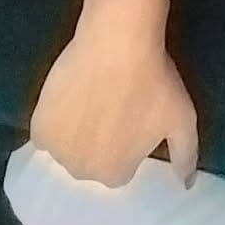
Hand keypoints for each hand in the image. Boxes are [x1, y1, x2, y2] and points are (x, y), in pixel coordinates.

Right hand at [29, 28, 197, 189]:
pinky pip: (47, 131)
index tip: (133, 112)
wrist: (118, 40)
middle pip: (92, 159)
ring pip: (68, 146)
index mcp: (116, 174)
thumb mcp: (183, 119)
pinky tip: (72, 96)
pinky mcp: (39, 126)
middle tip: (114, 102)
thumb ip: (185, 156)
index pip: (121, 164)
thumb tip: (185, 184)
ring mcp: (57, 150)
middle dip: (102, 138)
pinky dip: (56, 119)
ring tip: (93, 95)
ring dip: (77, 130)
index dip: (128, 137)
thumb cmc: (154, 80)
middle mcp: (83, 171)